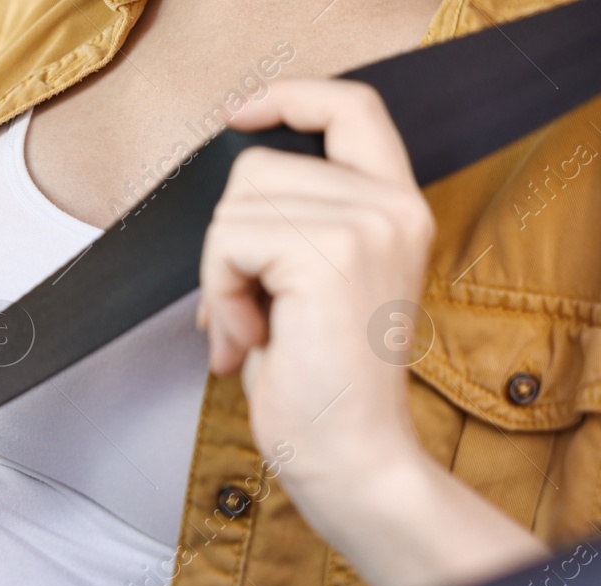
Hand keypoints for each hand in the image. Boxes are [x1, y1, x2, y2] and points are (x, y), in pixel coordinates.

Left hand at [200, 78, 434, 513]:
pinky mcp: (330, 252)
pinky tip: (253, 338)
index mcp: (395, 208)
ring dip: (221, 277)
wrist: (350, 458)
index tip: (241, 116)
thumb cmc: (321, 393)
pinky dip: (220, 295)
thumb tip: (224, 223)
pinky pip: (228, 243)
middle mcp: (391, 206)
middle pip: (256, 169)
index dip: (291, 97)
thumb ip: (283, 237)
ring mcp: (366, 224)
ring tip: (255, 331)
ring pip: (234, 206)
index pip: (351, 108)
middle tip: (247, 317)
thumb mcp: (303, 294)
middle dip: (227, 247)